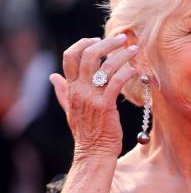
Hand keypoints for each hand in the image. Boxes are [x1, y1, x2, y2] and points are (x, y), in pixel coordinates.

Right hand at [49, 33, 138, 159]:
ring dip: (122, 55)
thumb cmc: (86, 132)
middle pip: (89, 55)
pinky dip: (127, 72)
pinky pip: (116, 82)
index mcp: (70, 88)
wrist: (93, 153)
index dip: (83, 43)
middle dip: (107, 43)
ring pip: (105, 66)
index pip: (70, 56)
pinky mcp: (105, 106)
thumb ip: (62, 91)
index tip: (97, 39)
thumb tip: (53, 77)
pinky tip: (134, 70)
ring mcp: (91, 98)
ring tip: (134, 50)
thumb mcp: (70, 110)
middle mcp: (79, 90)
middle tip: (122, 38)